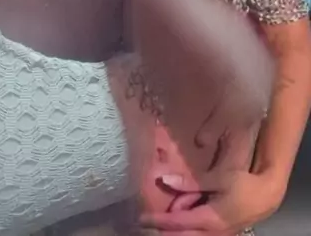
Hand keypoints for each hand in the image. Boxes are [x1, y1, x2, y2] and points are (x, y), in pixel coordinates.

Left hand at [138, 168, 285, 234]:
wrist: (267, 196)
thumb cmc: (243, 183)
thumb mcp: (218, 178)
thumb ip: (191, 181)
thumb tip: (165, 179)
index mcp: (209, 219)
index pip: (177, 223)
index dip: (158, 221)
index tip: (141, 218)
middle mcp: (212, 233)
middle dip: (163, 233)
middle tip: (146, 226)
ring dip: (175, 233)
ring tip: (160, 225)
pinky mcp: (221, 234)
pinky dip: (187, 231)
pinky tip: (181, 223)